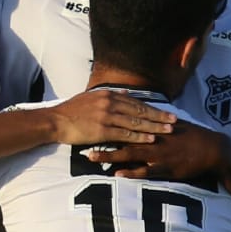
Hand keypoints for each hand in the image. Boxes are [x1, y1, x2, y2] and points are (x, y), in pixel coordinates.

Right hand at [49, 90, 175, 145]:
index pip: (136, 102)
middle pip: (140, 110)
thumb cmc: (71, 111)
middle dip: (159, 116)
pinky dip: (139, 136)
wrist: (55, 120)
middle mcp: (110, 103)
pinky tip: (150, 139)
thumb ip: (109, 95)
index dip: (152, 108)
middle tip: (174, 121)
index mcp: (108, 95)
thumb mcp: (91, 97)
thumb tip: (124, 92)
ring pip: (135, 122)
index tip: (166, 112)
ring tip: (168, 131)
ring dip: (153, 127)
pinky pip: (124, 134)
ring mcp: (106, 116)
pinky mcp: (101, 130)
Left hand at [85, 121, 228, 180]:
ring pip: (130, 154)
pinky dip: (131, 172)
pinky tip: (118, 174)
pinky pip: (145, 171)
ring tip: (91, 157)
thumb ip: (154, 119)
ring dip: (110, 155)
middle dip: (101, 138)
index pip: (125, 121)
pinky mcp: (166, 168)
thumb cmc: (192, 137)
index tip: (87, 120)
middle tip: (81, 138)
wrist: (212, 149)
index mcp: (153, 126)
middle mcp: (153, 138)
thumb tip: (140, 112)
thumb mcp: (172, 124)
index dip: (106, 121)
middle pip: (121, 136)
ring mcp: (159, 153)